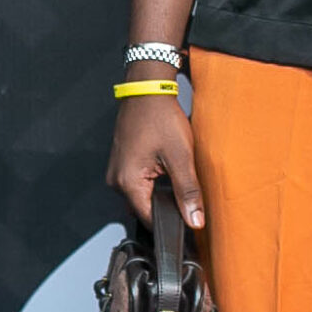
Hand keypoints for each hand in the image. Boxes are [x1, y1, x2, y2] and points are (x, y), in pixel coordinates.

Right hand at [106, 94, 205, 228]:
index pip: (150, 219)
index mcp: (127, 182)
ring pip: (144, 195)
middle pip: (146, 208)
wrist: (148, 90)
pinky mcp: (123, 163)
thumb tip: (194, 220)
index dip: (172, 222)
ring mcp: (117, 171)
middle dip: (168, 204)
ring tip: (174, 171)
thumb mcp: (180, 156)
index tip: (189, 219)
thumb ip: (188, 192)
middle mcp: (117, 180)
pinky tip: (165, 166)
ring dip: (161, 191)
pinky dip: (155, 180)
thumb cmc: (160, 116)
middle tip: (184, 186)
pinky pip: (139, 182)